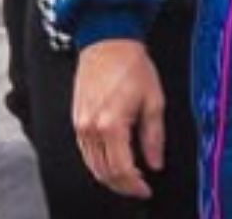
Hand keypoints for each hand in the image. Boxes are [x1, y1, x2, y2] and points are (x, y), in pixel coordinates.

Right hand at [75, 39, 164, 198]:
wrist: (108, 42)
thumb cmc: (133, 66)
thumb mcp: (153, 100)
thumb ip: (154, 136)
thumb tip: (155, 163)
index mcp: (111, 124)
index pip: (122, 169)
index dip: (135, 185)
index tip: (146, 189)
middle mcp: (91, 128)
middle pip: (104, 172)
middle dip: (122, 185)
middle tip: (138, 188)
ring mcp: (80, 124)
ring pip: (92, 165)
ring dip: (109, 177)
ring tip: (128, 179)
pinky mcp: (75, 119)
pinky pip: (85, 151)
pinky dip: (98, 163)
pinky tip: (112, 163)